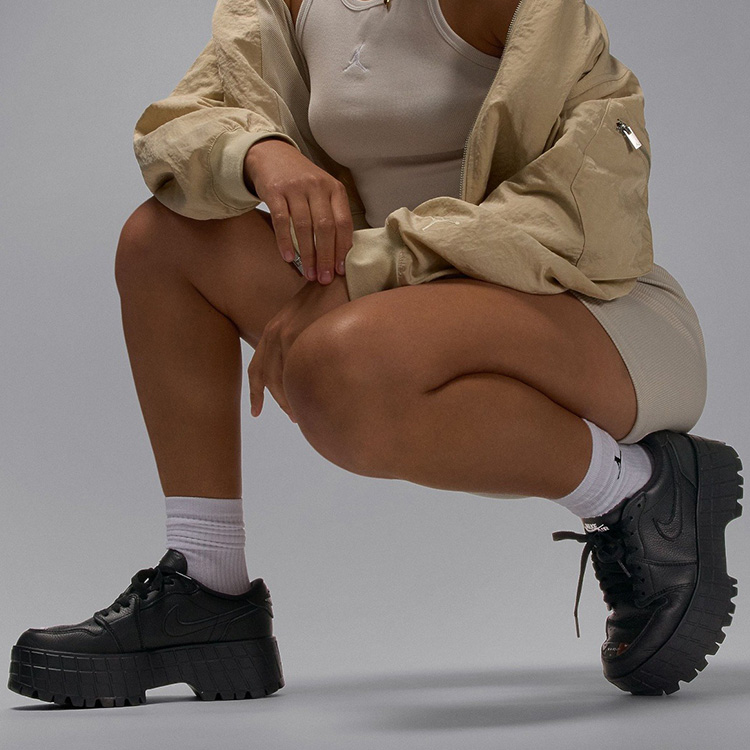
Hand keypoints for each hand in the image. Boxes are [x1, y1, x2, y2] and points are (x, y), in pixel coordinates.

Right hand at [244, 138, 353, 284]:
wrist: (272, 155)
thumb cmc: (302, 182)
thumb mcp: (323, 191)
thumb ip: (332, 215)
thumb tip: (340, 253)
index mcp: (334, 189)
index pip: (343, 223)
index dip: (342, 249)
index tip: (339, 270)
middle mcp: (317, 186)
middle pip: (325, 227)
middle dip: (326, 256)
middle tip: (324, 278)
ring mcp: (295, 187)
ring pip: (304, 226)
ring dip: (308, 254)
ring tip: (309, 274)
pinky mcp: (274, 191)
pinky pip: (281, 221)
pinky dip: (285, 242)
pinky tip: (288, 258)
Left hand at [248, 273, 350, 420]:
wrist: (344, 277)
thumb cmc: (333, 299)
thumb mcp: (308, 320)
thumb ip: (301, 341)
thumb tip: (309, 367)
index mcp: (273, 330)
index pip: (258, 367)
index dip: (255, 392)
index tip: (255, 412)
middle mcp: (274, 332)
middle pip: (268, 378)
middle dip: (278, 401)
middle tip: (294, 418)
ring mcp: (286, 333)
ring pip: (280, 378)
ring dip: (291, 400)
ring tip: (305, 414)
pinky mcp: (300, 334)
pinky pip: (296, 369)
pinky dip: (302, 387)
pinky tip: (314, 398)